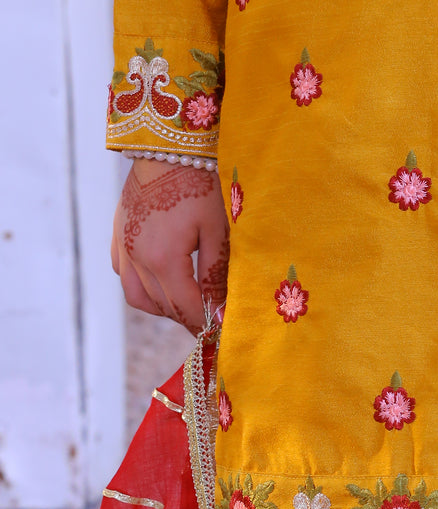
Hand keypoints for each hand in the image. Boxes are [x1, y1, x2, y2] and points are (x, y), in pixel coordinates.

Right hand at [111, 159, 229, 333]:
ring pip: (140, 298)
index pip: (185, 309)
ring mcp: (123, 247)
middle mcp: (138, 258)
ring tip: (187, 303)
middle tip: (209, 320)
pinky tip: (163, 282)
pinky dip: (143, 287)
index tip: (220, 333)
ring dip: (164, 308)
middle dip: (188, 319)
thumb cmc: (198, 184)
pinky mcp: (117, 235)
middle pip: (164, 308)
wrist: (165, 146)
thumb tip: (219, 313)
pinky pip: (125, 276)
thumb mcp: (216, 232)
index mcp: (164, 259)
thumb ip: (215, 276)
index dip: (204, 325)